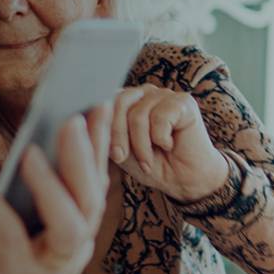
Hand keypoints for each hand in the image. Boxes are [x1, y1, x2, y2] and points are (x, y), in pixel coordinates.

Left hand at [0, 108, 113, 273]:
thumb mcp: (18, 224)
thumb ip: (34, 193)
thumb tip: (37, 140)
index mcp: (77, 236)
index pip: (96, 185)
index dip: (99, 145)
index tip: (100, 103)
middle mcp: (72, 254)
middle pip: (90, 204)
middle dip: (83, 159)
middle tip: (72, 118)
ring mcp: (49, 271)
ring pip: (68, 225)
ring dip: (53, 185)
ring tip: (31, 152)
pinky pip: (9, 236)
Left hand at [106, 85, 227, 200]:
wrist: (184, 180)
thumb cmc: (152, 165)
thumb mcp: (121, 152)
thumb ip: (105, 134)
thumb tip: (88, 120)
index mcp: (126, 101)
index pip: (104, 102)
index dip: (103, 128)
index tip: (111, 154)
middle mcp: (143, 93)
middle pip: (119, 104)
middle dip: (118, 136)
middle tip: (123, 158)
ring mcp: (163, 94)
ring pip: (138, 115)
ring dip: (141, 145)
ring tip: (148, 160)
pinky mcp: (183, 101)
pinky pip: (160, 118)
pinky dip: (161, 139)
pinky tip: (169, 145)